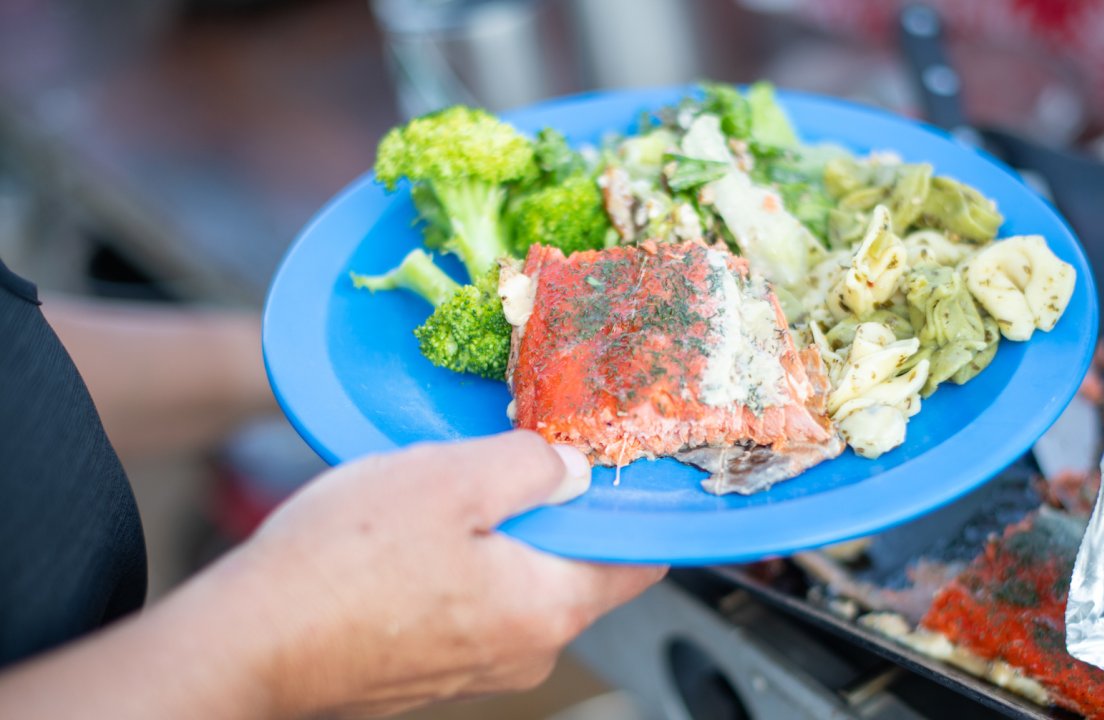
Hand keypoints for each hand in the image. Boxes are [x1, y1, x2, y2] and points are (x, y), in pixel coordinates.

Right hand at [231, 430, 664, 717]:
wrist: (249, 642)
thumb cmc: (344, 565)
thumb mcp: (452, 478)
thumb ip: (531, 467)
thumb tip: (572, 469)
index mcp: (549, 607)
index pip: (637, 560)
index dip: (632, 504)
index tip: (613, 462)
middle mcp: (525, 651)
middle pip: (573, 566)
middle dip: (548, 511)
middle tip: (507, 458)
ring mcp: (476, 668)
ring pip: (514, 582)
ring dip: (492, 534)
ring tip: (442, 495)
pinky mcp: (430, 669)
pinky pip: (467, 605)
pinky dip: (454, 566)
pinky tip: (407, 537)